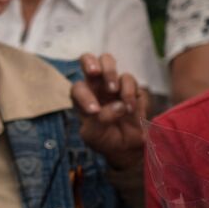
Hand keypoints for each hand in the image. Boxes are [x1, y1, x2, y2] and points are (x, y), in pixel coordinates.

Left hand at [71, 53, 148, 169]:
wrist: (126, 146)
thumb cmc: (104, 139)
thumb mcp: (94, 135)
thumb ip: (98, 121)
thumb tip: (115, 106)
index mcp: (82, 99)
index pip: (78, 88)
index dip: (84, 96)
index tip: (94, 111)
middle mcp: (95, 87)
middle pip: (87, 60)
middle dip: (90, 62)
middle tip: (95, 73)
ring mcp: (113, 84)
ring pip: (108, 62)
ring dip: (110, 74)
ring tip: (113, 91)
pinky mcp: (131, 87)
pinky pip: (127, 78)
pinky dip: (128, 91)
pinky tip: (129, 108)